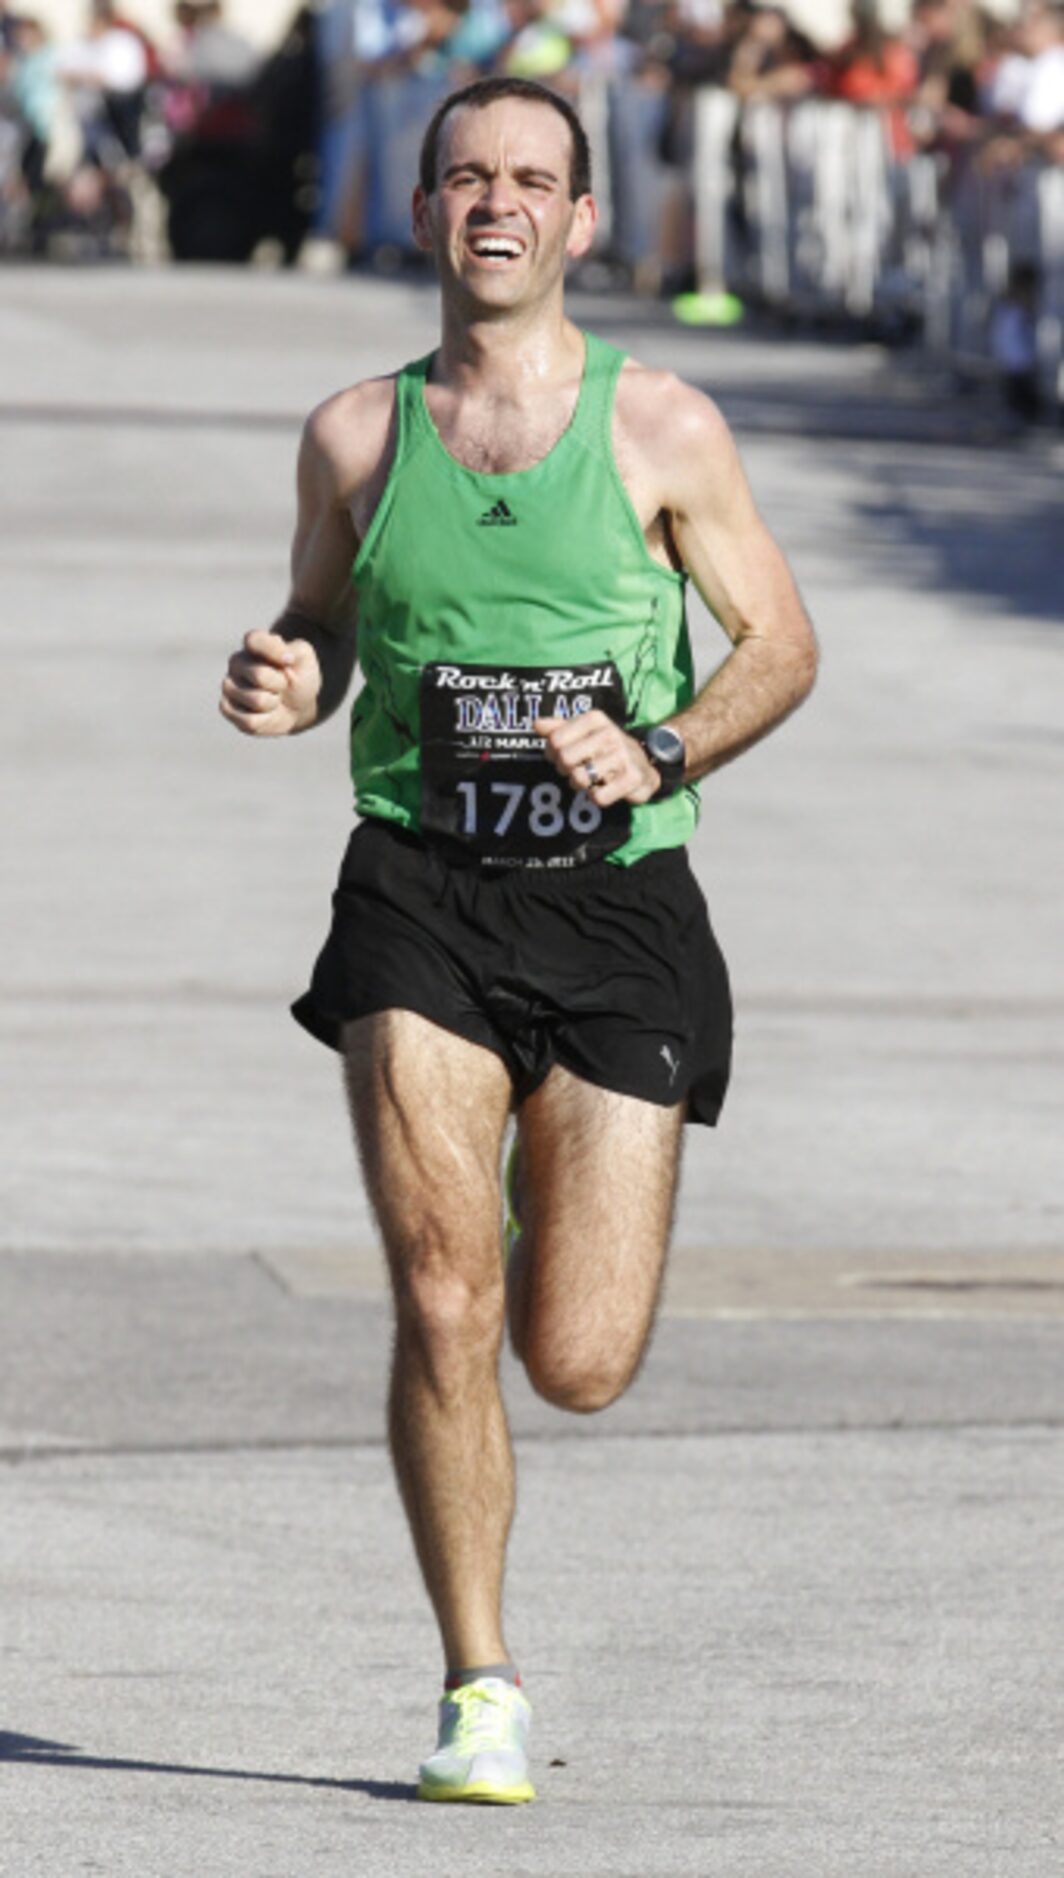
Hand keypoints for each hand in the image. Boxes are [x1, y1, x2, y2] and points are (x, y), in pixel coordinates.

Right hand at [219, 630, 321, 735]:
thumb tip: (285, 659)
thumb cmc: (299, 676)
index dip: (275, 652)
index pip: (254, 640)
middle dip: (280, 685)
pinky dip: (266, 720)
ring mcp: (229, 686)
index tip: (290, 661)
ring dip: (274, 703)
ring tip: (274, 698)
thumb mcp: (305, 657)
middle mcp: (236, 662)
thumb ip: (296, 650)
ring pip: (257, 701)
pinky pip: (250, 721)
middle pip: (260, 676)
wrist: (298, 704)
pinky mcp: (227, 708)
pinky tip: (266, 713)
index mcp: (253, 644)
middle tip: (282, 685)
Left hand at [535, 709, 659, 806]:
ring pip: (579, 779)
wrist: (644, 764)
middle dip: (565, 770)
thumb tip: (536, 724)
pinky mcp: (632, 778)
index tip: (561, 755)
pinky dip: (597, 797)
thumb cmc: (606, 748)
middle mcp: (610, 734)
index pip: (555, 740)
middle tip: (576, 769)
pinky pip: (598, 797)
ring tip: (590, 779)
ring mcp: (623, 756)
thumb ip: (558, 728)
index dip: (552, 753)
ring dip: (580, 785)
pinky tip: (604, 789)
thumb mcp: (584, 733)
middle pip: (565, 759)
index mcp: (595, 719)